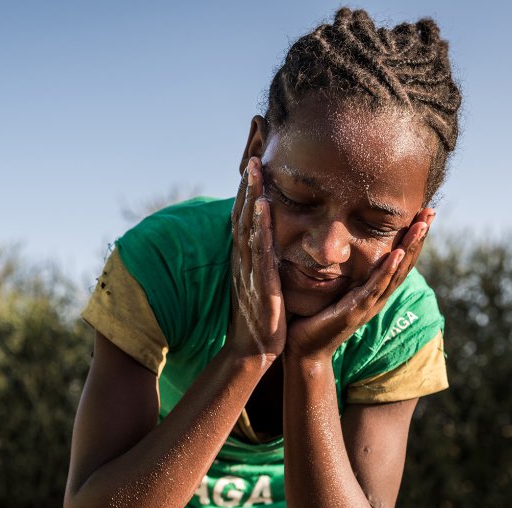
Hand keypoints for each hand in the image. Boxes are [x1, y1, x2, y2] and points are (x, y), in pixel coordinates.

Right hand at [227, 157, 286, 363]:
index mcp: (245, 258)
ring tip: (255, 169)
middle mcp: (243, 259)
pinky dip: (260, 226)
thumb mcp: (261, 281)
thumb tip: (269, 239)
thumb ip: (263, 259)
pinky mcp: (260, 283)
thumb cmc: (261, 316)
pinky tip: (264, 206)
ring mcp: (249, 270)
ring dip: (251, 196)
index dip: (246, 191)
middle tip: (253, 154)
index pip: (244, 218)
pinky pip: (259, 249)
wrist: (255, 349)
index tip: (253, 163)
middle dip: (247, 185)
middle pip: (242, 214)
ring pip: (248, 226)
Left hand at [285, 208, 435, 361]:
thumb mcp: (332, 288)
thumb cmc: (314, 317)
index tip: (422, 212)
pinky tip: (396, 254)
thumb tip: (335, 241)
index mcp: (373, 289)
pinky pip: (375, 288)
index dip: (412, 237)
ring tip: (421, 226)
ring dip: (410, 248)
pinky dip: (387, 271)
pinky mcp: (356, 312)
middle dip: (418, 237)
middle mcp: (377, 296)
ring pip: (396, 273)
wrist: (304, 349)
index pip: (399, 259)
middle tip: (431, 211)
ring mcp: (369, 304)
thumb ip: (341, 269)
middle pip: (405, 263)